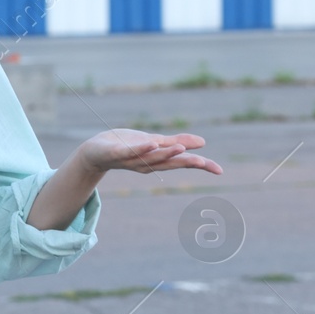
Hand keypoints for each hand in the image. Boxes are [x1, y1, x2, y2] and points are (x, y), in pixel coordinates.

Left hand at [78, 129, 222, 176]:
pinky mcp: (115, 153)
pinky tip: (150, 143)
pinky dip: (139, 149)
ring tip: (180, 148)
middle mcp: (146, 164)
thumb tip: (203, 143)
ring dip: (165, 154)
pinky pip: (128, 152)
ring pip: (150, 158)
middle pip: (168, 163)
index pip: (181, 163)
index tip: (219, 170)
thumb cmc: (126, 147)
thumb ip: (176, 142)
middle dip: (185, 162)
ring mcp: (130, 159)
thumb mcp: (154, 142)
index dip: (200, 166)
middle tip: (203, 162)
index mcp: (157, 161)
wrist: (95, 152)